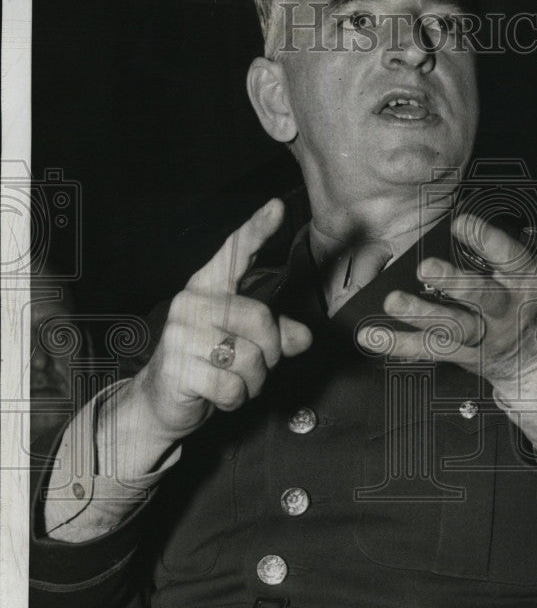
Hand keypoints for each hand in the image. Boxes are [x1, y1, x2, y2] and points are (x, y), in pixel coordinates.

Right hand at [129, 198, 311, 445]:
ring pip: (249, 358)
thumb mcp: (246, 346)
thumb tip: (303, 337)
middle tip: (254, 366)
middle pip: (261, 319)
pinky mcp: (176, 366)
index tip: (277, 207)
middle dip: (269, 353)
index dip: (257, 230)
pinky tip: (218, 395)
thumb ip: (276, 335)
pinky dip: (235, 399)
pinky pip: (231, 386)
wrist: (162, 401)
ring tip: (233, 381)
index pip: (235, 254)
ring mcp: (180, 333)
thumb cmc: (209, 364)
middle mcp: (192, 303)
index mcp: (209, 289)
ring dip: (252, 381)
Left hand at [357, 171, 536, 388]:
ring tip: (392, 300)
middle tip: (425, 266)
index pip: (511, 258)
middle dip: (455, 284)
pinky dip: (397, 345)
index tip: (462, 221)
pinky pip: (427, 352)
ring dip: (420, 316)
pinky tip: (369, 335)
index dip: (487, 240)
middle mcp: (507, 310)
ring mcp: (483, 337)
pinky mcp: (462, 355)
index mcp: (529, 280)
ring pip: (452, 329)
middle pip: (482, 298)